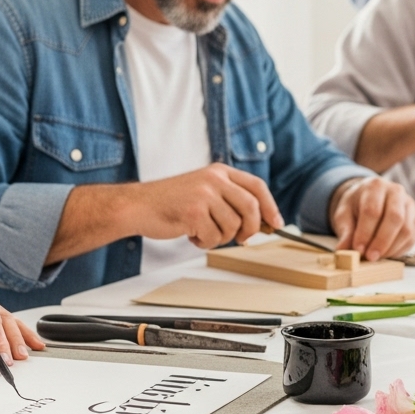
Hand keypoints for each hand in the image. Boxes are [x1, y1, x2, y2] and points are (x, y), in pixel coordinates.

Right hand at [131, 164, 283, 248]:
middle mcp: (214, 179)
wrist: (138, 206)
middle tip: (242, 239)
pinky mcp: (194, 211)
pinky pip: (214, 236)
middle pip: (251, 208)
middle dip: (250, 229)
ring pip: (233, 226)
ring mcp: (204, 194)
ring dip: (220, 237)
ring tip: (202, 231)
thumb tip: (259, 223)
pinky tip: (190, 234)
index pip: (257, 186)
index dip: (270, 206)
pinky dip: (204, 242)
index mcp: (219, 171)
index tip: (276, 223)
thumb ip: (229, 200)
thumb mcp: (203, 190)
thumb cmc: (170, 203)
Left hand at [328, 177, 414, 261]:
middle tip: (370, 257)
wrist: (369, 198)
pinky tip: (386, 254)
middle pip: (395, 218)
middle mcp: (396, 192)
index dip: (365, 232)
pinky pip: (412, 237)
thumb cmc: (356, 206)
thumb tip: (343, 250)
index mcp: (375, 186)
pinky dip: (399, 250)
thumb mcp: (344, 214)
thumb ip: (345, 231)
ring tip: (377, 257)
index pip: (372, 210)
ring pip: (406, 229)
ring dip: (391, 248)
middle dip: (382, 241)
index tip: (358, 249)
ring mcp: (409, 204)